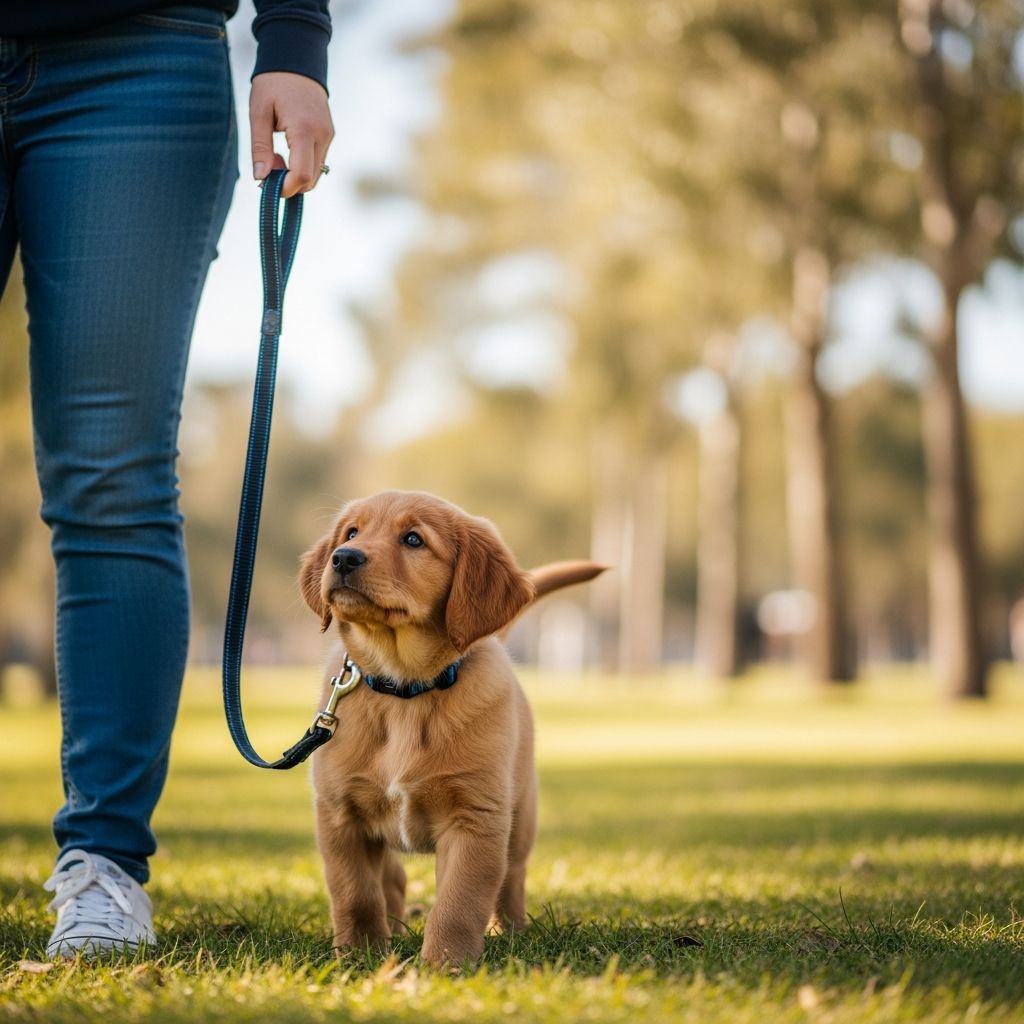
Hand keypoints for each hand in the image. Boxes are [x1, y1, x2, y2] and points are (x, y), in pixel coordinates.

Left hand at [250, 72, 333, 197]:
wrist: (297, 59)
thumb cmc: (273, 83)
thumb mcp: (258, 112)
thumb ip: (260, 147)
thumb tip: (261, 178)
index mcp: (304, 129)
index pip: (302, 174)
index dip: (286, 188)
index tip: (267, 184)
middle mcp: (322, 136)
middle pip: (310, 180)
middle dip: (289, 182)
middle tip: (268, 164)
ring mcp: (328, 136)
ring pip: (315, 174)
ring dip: (295, 174)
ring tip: (276, 155)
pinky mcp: (329, 135)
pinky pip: (317, 162)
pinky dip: (302, 165)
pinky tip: (287, 150)